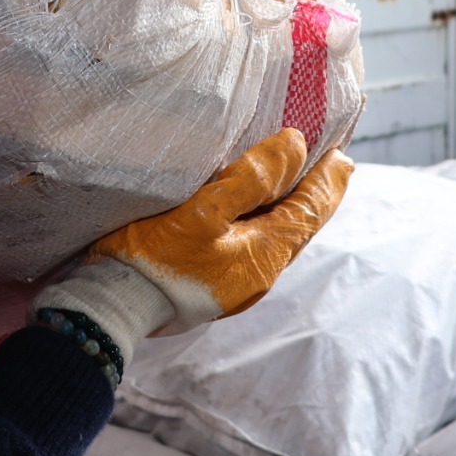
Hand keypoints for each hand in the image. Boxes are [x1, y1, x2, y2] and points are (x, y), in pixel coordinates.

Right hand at [89, 129, 351, 332]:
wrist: (113, 308)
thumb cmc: (154, 257)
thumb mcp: (204, 210)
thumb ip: (252, 178)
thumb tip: (296, 147)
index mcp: (264, 256)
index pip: (308, 211)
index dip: (327, 182)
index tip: (342, 155)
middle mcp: (259, 276)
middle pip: (297, 228)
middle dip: (314, 195)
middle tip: (330, 166)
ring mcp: (236, 286)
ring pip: (276, 239)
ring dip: (289, 209)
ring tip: (296, 185)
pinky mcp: (213, 287)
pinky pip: (253, 248)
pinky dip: (264, 223)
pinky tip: (253, 215)